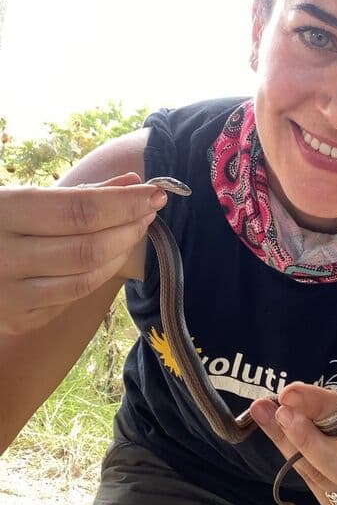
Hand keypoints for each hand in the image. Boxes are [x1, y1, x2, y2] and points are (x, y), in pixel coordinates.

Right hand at [0, 173, 166, 334]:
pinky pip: (71, 299)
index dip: (125, 203)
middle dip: (130, 227)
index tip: (155, 193)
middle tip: (151, 211)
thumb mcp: (22, 197)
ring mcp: (8, 296)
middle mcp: (3, 257)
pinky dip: (98, 276)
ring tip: (135, 230)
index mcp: (3, 214)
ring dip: (121, 252)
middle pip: (89, 247)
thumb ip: (78, 193)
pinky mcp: (16, 320)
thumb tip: (133, 184)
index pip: (80, 211)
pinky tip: (108, 257)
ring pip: (86, 278)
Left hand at [251, 382, 336, 504]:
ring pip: (327, 480)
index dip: (324, 406)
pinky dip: (293, 459)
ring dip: (292, 446)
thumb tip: (291, 396)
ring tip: (270, 417)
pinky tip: (278, 436)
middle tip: (281, 413)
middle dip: (310, 439)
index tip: (290, 392)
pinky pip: (316, 486)